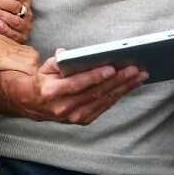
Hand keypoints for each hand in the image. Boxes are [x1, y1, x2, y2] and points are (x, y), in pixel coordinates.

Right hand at [31, 56, 148, 124]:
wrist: (34, 104)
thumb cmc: (44, 81)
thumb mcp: (46, 67)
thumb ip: (59, 60)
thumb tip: (69, 54)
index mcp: (53, 92)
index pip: (78, 84)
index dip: (95, 76)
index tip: (112, 68)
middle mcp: (64, 107)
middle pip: (95, 92)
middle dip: (117, 80)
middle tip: (134, 70)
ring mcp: (74, 116)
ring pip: (103, 101)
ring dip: (123, 88)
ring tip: (139, 77)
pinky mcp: (82, 120)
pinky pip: (104, 106)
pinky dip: (118, 95)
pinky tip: (130, 86)